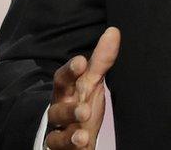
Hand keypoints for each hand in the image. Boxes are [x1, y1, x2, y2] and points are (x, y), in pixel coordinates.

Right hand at [46, 27, 120, 148]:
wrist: (71, 136)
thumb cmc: (81, 104)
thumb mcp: (92, 83)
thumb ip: (101, 61)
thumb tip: (114, 31)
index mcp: (66, 92)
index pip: (63, 79)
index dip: (70, 70)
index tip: (81, 61)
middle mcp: (59, 112)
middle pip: (58, 110)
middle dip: (70, 110)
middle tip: (85, 110)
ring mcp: (59, 133)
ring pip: (57, 135)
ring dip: (69, 136)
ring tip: (82, 136)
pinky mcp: (61, 149)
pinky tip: (82, 148)